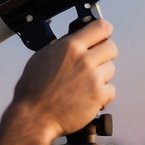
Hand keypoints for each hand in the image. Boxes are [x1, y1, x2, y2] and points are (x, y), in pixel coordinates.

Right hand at [11, 18, 116, 142]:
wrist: (34, 116)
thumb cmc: (33, 90)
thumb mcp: (42, 57)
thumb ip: (60, 47)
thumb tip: (72, 41)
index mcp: (70, 47)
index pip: (100, 28)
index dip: (104, 30)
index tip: (105, 33)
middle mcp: (84, 60)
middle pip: (111, 47)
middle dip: (105, 54)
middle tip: (97, 61)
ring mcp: (93, 78)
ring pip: (111, 69)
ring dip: (102, 75)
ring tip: (87, 83)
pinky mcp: (98, 96)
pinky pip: (111, 90)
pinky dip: (102, 94)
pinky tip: (89, 96)